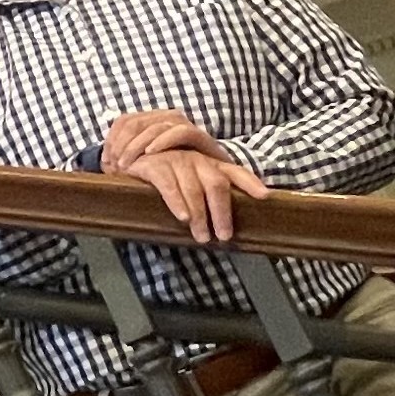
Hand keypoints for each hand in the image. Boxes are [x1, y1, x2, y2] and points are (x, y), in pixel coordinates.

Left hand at [100, 109, 229, 172]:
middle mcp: (166, 119)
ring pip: (154, 126)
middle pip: (134, 122)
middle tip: (114, 167)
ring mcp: (183, 125)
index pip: (124, 121)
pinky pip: (180, 131)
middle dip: (120, 144)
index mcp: (152, 123)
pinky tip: (150, 153)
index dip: (111, 139)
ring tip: (126, 165)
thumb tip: (104, 166)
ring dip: (136, 145)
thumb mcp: (149, 167)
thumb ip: (129, 162)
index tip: (105, 162)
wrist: (216, 178)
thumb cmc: (178, 176)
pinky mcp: (200, 136)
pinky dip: (163, 140)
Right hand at [122, 149, 269, 242]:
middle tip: (223, 236)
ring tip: (202, 236)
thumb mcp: (190, 182)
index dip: (252, 183)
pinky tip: (182, 218)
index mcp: (209, 164)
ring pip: (194, 188)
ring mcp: (176, 160)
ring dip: (200, 215)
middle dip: (222, 212)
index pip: (236, 173)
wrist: (129, 158)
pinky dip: (177, 202)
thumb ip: (207, 198)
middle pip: (216, 184)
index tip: (265, 196)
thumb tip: (225, 227)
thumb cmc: (165, 176)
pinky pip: (168, 184)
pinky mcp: (155, 165)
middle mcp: (196, 160)